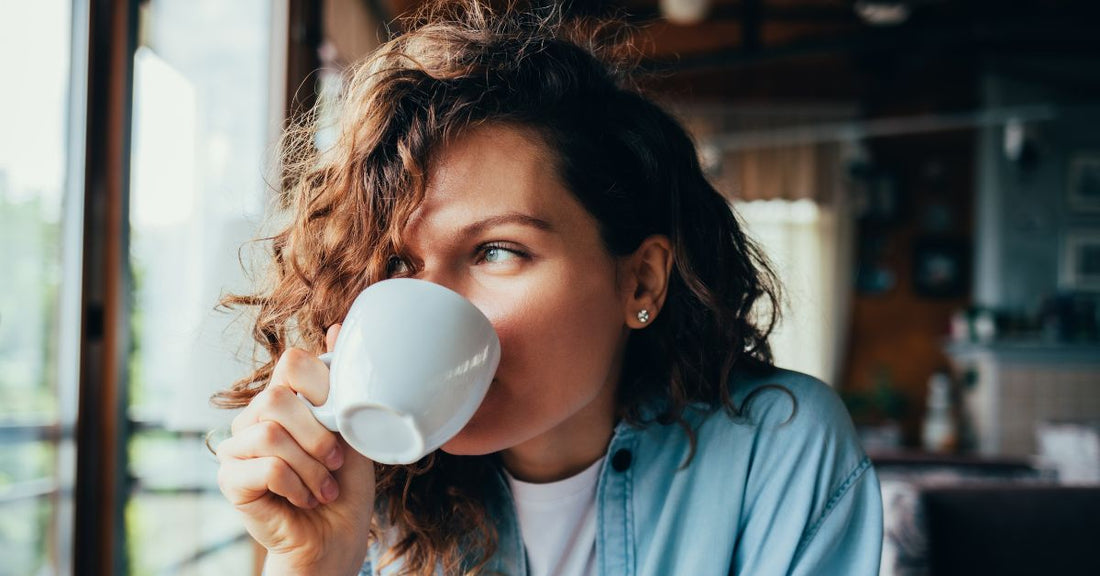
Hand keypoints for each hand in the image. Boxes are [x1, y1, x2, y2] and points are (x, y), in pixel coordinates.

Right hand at [216, 324, 375, 574]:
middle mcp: (255, 417)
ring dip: (309, 466)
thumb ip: (343, 384)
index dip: (322, 388)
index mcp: (284, 399)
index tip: (341, 421)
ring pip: (270, 433)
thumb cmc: (345, 486)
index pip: (292, 362)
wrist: (335, 539)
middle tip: (336, 463)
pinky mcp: (229, 479)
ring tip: (323, 487)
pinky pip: (263, 466)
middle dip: (318, 435)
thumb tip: (339, 326)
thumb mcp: (353, 429)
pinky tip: (305, 499)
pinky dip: (296, 485)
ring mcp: (237, 447)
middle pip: (277, 398)